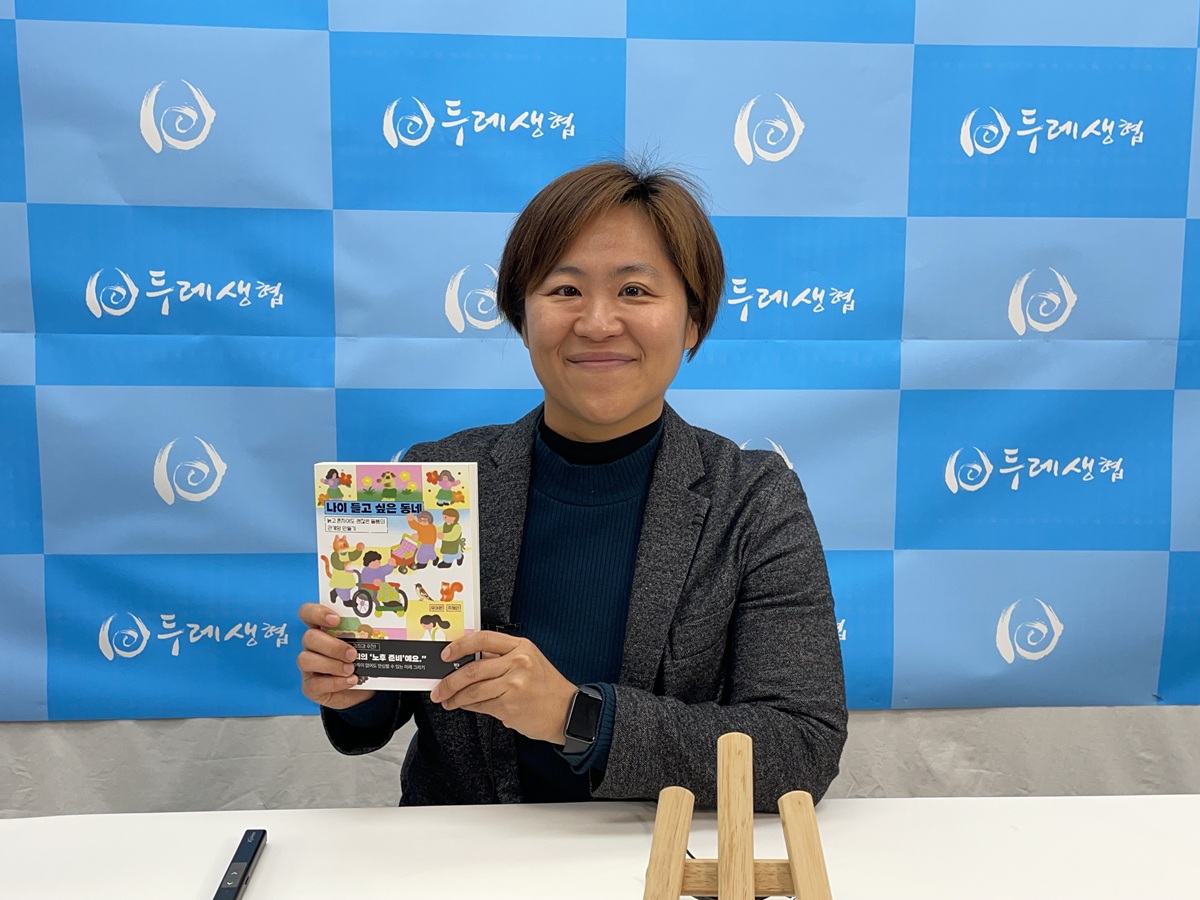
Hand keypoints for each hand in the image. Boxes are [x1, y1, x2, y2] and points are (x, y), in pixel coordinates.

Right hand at [297, 603, 375, 710]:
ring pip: (305, 660)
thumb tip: (383, 625)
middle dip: (332, 646)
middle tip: (352, 654)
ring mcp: (309, 667)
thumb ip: (367, 634)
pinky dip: (335, 683)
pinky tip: (351, 681)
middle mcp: (312, 647)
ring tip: (351, 669)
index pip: (308, 613)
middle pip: (309, 637)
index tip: (336, 620)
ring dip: (331, 664)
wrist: (362, 692)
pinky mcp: (310, 687)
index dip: (317, 613)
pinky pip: (314, 684)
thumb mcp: (367, 646)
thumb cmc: (362, 663)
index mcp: (323, 630)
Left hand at [431, 632, 575, 743]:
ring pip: (473, 691)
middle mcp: (518, 663)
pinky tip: (464, 706)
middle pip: (473, 669)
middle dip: (450, 681)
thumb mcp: (528, 661)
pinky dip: (469, 707)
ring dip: (455, 697)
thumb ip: (501, 657)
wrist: (566, 711)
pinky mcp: (510, 707)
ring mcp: (514, 685)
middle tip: (439, 688)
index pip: (483, 639)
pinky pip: (481, 706)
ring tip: (447, 700)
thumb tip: (466, 660)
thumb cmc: (546, 686)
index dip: (460, 646)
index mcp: (521, 647)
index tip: (446, 655)